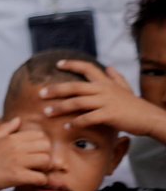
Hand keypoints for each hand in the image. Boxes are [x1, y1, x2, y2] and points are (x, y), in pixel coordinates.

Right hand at [0, 117, 51, 190]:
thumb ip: (6, 127)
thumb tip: (18, 119)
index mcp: (13, 138)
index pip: (41, 136)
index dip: (41, 145)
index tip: (34, 154)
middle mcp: (16, 148)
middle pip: (47, 148)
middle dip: (45, 156)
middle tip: (37, 164)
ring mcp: (17, 162)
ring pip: (46, 161)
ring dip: (44, 169)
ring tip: (35, 172)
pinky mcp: (17, 176)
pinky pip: (40, 178)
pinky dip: (39, 181)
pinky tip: (31, 181)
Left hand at [41, 60, 165, 138]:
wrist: (149, 118)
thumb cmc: (135, 105)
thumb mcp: (126, 88)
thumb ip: (116, 78)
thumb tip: (109, 67)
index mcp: (106, 83)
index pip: (87, 68)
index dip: (72, 64)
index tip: (57, 64)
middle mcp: (104, 89)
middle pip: (74, 86)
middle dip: (56, 89)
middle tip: (40, 94)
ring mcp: (106, 102)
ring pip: (77, 102)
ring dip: (60, 108)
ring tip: (46, 112)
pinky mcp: (109, 115)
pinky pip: (87, 118)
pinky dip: (76, 122)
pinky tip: (66, 126)